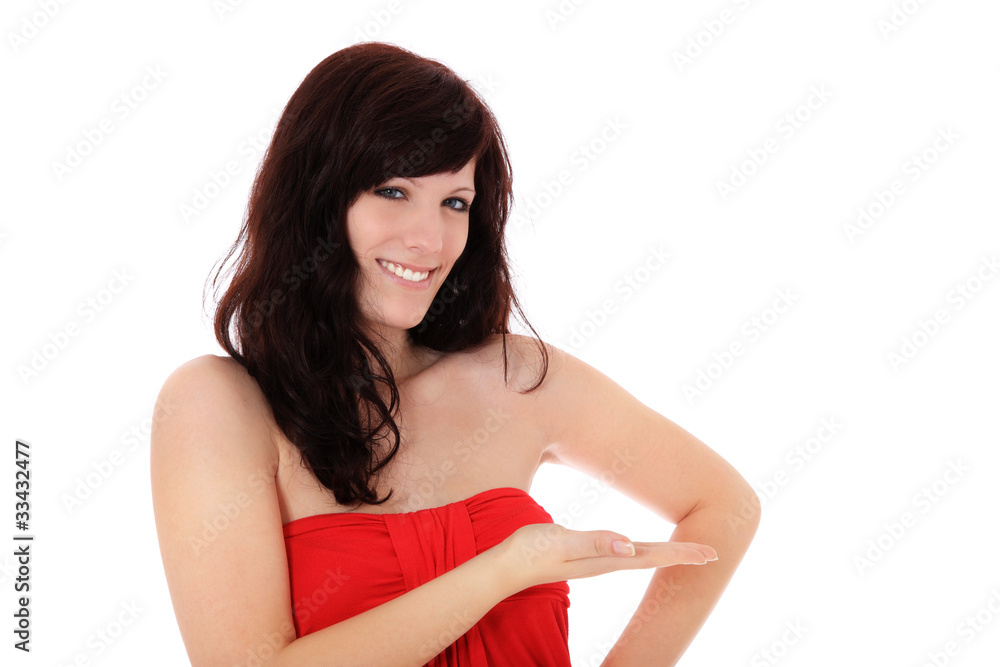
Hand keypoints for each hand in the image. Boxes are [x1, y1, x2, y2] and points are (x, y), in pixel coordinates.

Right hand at [495, 523, 717, 590]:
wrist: (504, 567)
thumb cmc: (530, 551)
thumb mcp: (562, 542)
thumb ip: (594, 543)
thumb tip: (630, 547)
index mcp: (606, 558)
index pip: (652, 556)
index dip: (680, 554)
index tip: (708, 554)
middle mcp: (605, 561)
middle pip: (652, 558)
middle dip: (682, 555)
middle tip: (712, 554)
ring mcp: (595, 560)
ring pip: (640, 556)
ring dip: (666, 554)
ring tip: (687, 553)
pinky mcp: (585, 556)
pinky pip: (623, 553)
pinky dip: (642, 551)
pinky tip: (640, 550)